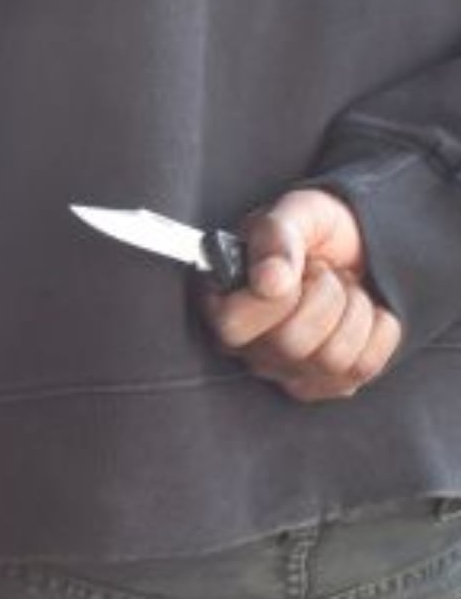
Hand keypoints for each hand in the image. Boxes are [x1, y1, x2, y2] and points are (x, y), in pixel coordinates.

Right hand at [202, 188, 402, 400]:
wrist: (359, 245)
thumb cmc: (316, 231)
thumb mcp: (294, 214)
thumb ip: (274, 238)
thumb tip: (268, 281)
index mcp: (220, 304)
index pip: (233, 325)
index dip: (279, 292)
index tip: (300, 264)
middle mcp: (247, 348)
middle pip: (290, 344)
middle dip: (326, 295)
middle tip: (323, 273)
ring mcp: (289, 371)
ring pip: (332, 359)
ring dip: (355, 310)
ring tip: (344, 290)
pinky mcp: (329, 384)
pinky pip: (364, 368)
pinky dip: (378, 329)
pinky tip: (364, 311)